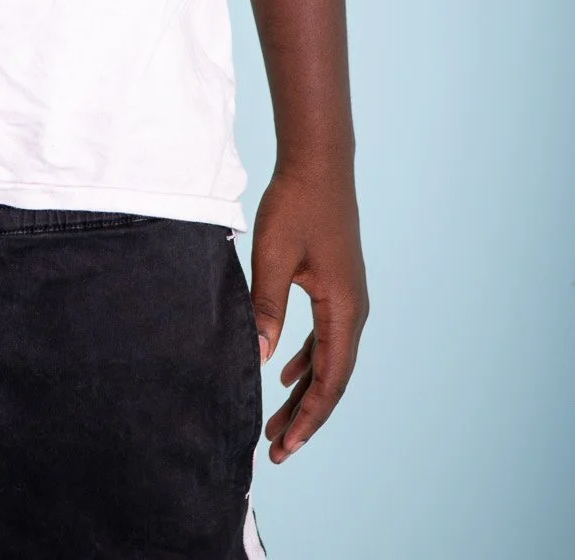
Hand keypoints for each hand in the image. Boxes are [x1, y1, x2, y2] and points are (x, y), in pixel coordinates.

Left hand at [250, 161, 367, 462]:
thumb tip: (260, 358)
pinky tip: (287, 373)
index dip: (309, 418)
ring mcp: (348, 299)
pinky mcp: (337, 287)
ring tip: (279, 423)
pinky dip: (308, 361)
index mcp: (343, 309)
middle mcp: (354, 310)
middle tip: (277, 450)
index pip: (329, 380)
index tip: (286, 447)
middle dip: (305, 416)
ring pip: (328, 360)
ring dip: (305, 392)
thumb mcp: (273, 257)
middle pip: (331, 379)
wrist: (317, 163)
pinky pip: (325, 337)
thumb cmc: (295, 205)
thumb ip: (266, 307)